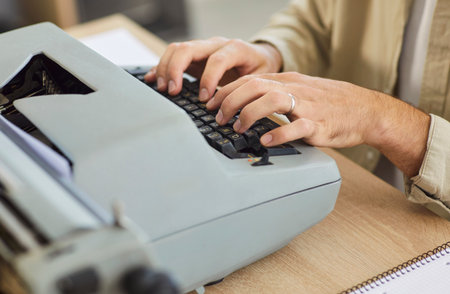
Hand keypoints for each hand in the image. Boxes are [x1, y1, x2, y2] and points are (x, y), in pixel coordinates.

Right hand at [144, 37, 281, 100]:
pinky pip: (172, 56)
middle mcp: (215, 44)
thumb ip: (244, 89)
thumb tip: (229, 106)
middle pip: (188, 48)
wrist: (258, 57)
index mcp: (235, 49)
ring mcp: (202, 48)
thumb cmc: (259, 69)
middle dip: (176, 69)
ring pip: (177, 49)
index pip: (217, 59)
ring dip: (165, 68)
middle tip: (172, 91)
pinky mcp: (193, 55)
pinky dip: (160, 66)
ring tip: (162, 88)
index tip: (204, 99)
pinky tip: (151, 78)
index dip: (209, 78)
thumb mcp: (259, 79)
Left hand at [207, 72, 430, 176]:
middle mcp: (294, 89)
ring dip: (250, 114)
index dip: (226, 91)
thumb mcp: (299, 90)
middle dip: (231, 102)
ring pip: (273, 100)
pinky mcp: (318, 124)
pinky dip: (278, 134)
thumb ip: (274, 94)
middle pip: (255, 86)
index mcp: (287, 81)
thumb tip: (245, 103)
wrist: (364, 110)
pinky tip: (265, 141)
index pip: (249, 79)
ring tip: (238, 129)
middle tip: (219, 118)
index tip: (211, 104)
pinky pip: (297, 127)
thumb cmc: (329, 103)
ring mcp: (307, 106)